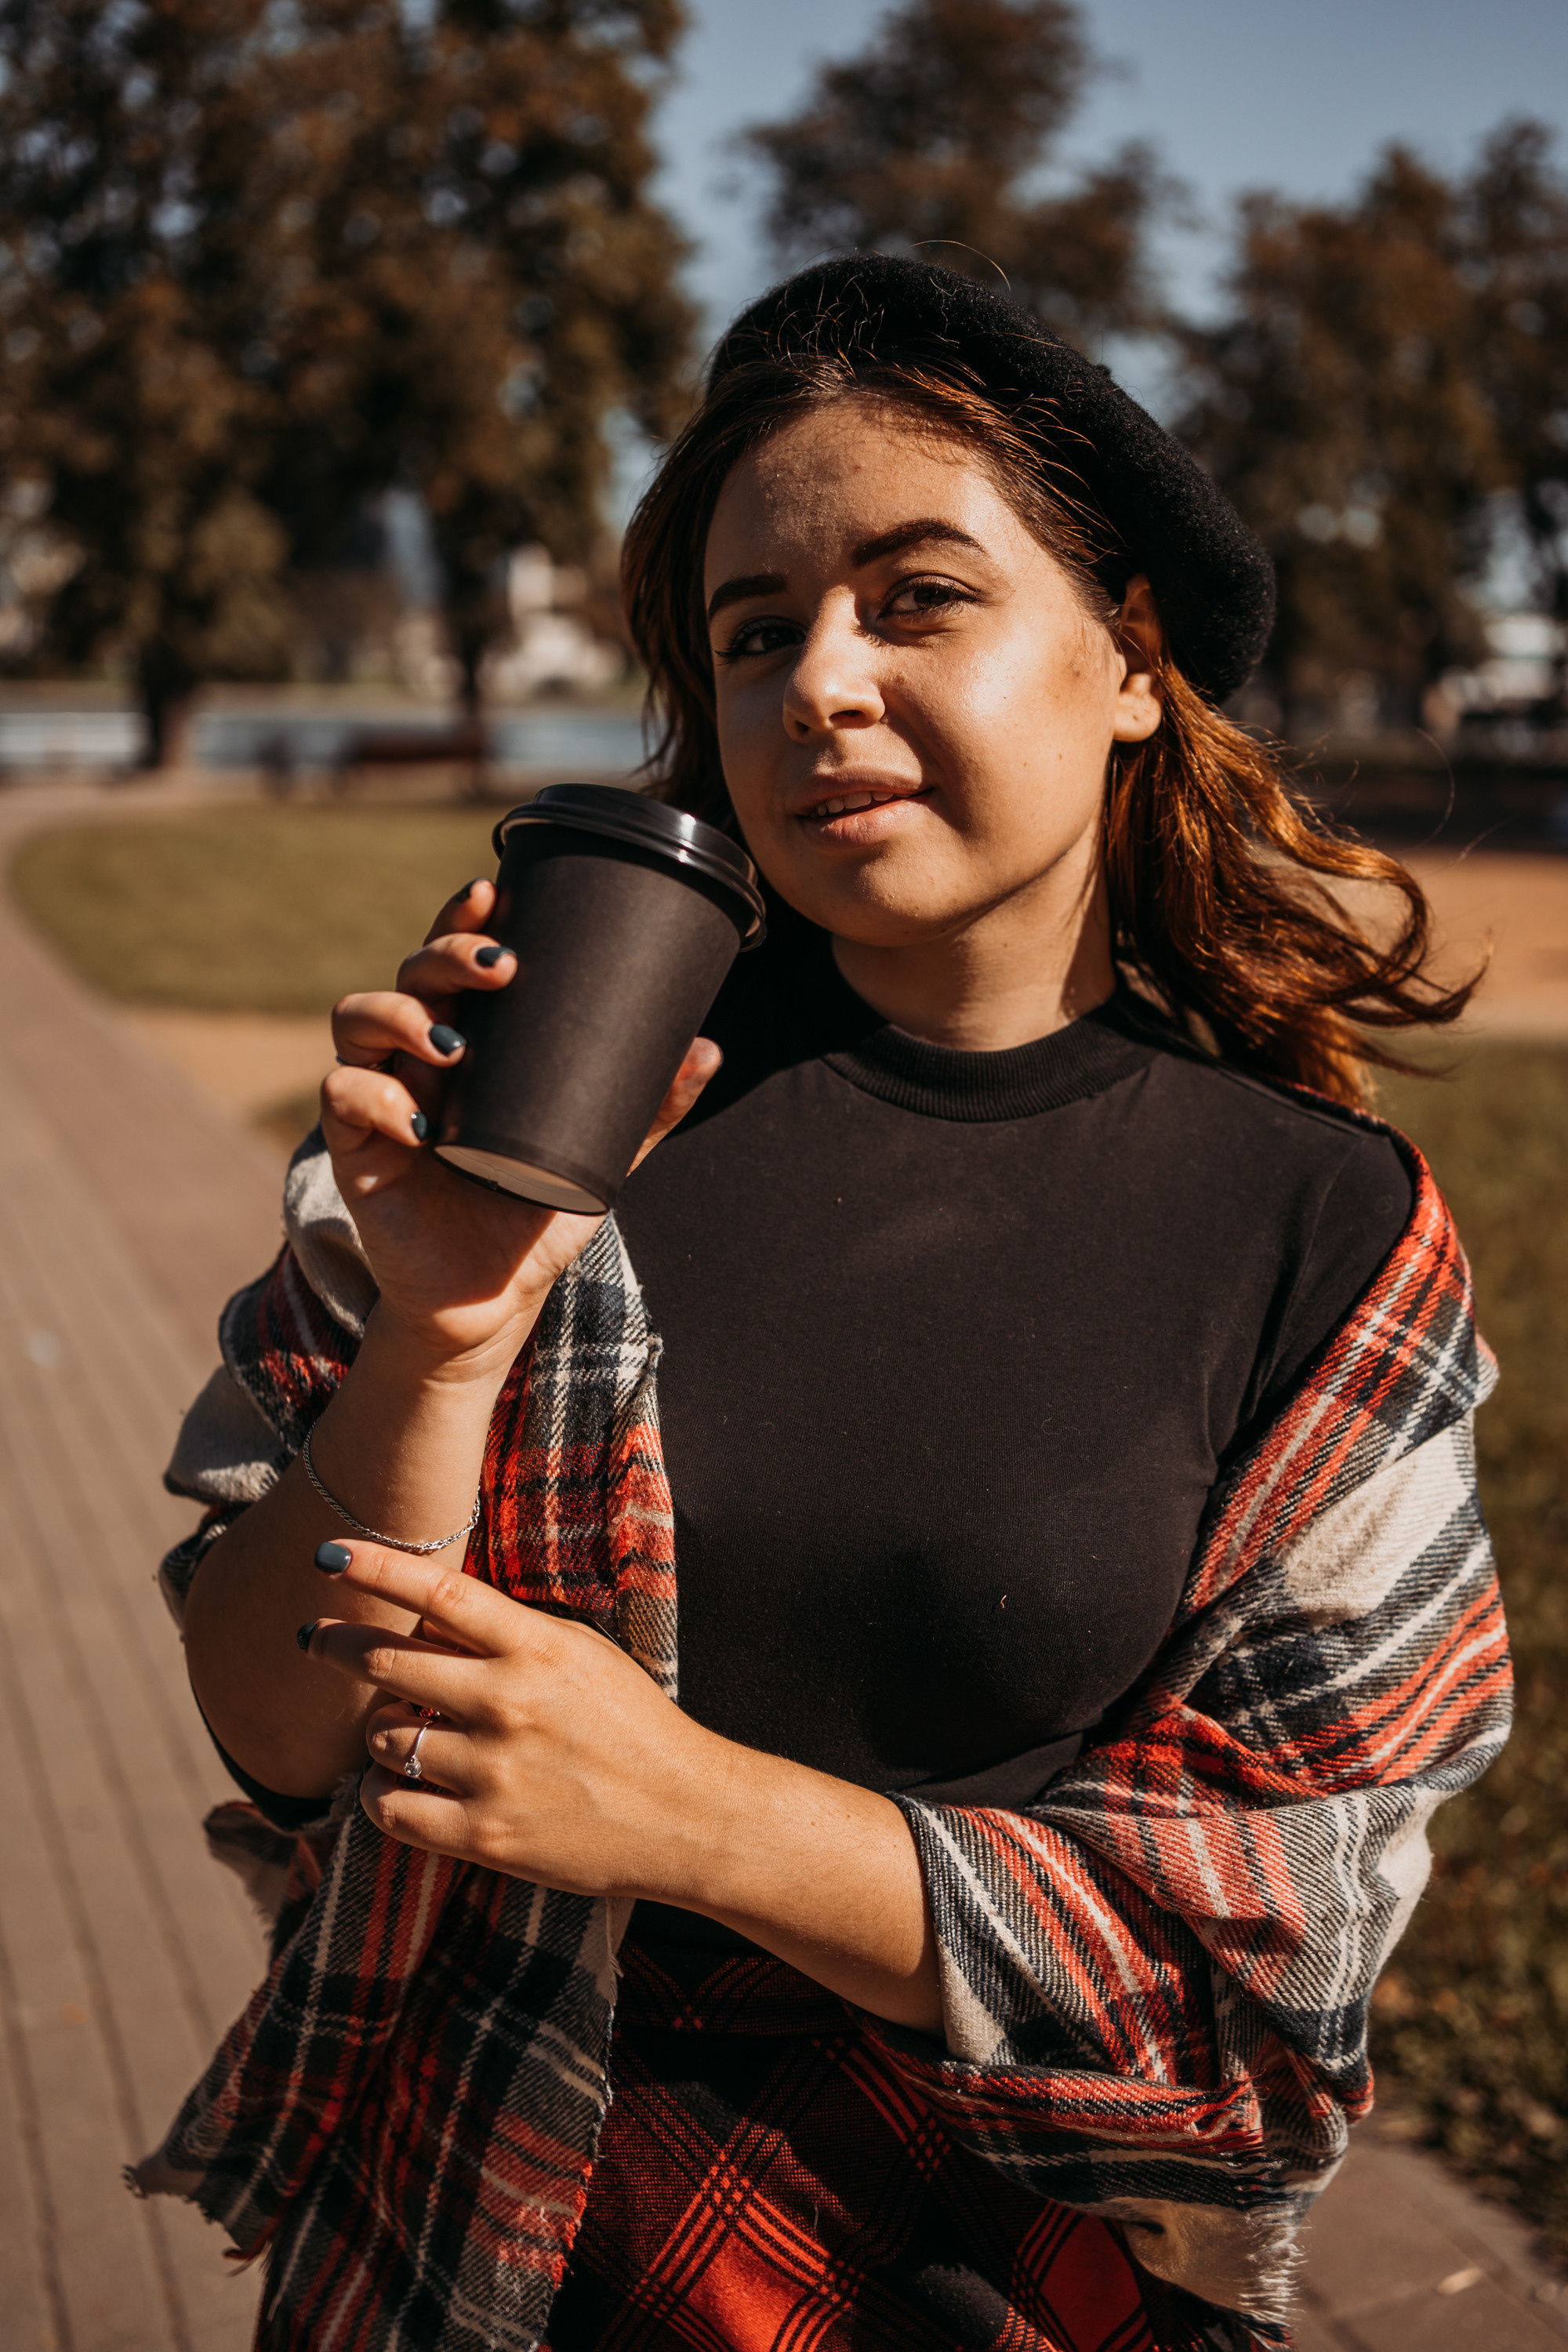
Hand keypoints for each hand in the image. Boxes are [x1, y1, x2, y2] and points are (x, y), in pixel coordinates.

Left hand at [299, 1539, 943, 2029]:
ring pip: (383, 1738)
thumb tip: (425, 1612)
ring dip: (378, 1731)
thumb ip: (510, 1636)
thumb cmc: (633, 1726)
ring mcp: (492, 1772)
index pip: (441, 1595)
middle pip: (387, 1664)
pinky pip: (390, 1808)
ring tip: (394, 1729)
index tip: (327, 1553)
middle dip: (336, 1644)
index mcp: (538, 1649)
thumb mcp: (582, 1656)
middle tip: (314, 1637)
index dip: (377, 1568)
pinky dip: (379, 1793)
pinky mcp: (484, 1834)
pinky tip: (393, 1784)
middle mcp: (508, 1703)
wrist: (686, 1815)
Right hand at [325, 876, 719, 1368]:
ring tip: (453, 1047)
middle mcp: (418, 1056)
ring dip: (400, 1014)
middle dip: (444, 955)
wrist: (490, 1297)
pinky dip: (374, 1095)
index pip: (454, 959)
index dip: (463, 919)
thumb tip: (708, 1047)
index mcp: (470, 1040)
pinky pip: (342, 1095)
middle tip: (497, 970)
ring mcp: (381, 1094)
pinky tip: (418, 1119)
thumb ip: (647, 1108)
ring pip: (356, 1016)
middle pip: (409, 972)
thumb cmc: (533, 1212)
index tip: (494, 894)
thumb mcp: (599, 1155)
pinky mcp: (354, 1146)